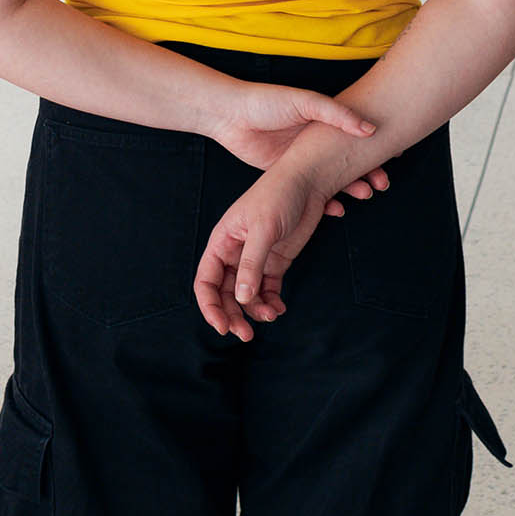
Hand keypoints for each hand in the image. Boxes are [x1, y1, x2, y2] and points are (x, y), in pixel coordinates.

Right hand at [194, 154, 344, 339]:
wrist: (308, 180)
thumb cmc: (279, 195)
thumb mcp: (263, 228)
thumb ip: (251, 264)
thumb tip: (242, 298)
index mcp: (222, 242)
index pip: (206, 281)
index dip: (210, 306)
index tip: (222, 326)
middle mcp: (235, 253)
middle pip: (226, 294)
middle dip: (233, 315)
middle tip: (246, 335)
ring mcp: (256, 259)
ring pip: (247, 295)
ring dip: (255, 310)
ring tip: (271, 315)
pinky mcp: (275, 262)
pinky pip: (267, 289)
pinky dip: (271, 302)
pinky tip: (279, 309)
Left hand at [207, 86, 387, 214]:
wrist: (229, 116)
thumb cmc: (266, 102)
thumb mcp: (304, 102)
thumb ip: (337, 113)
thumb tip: (368, 128)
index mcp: (321, 122)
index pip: (355, 136)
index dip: (374, 147)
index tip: (392, 159)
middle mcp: (314, 141)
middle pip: (348, 160)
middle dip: (367, 172)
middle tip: (381, 184)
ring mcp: (300, 160)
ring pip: (333, 178)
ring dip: (350, 188)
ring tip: (364, 196)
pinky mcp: (285, 176)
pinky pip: (311, 192)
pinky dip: (326, 201)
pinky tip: (336, 209)